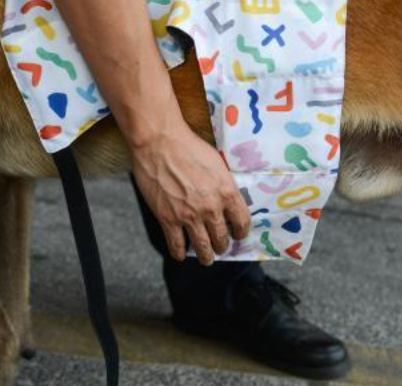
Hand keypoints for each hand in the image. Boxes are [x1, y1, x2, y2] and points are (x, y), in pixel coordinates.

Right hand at [130, 120, 250, 264]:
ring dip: (206, 256)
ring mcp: (189, 216)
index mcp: (227, 192)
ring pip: (202, 247)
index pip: (242, 222)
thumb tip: (227, 198)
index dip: (241, 232)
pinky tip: (181, 254)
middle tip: (220, 247)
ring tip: (206, 258)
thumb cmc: (188, 146)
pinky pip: (177, 244)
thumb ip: (224, 184)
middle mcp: (211, 208)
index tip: (237, 235)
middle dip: (222, 245)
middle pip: (222, 238)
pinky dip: (180, 253)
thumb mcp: (217, 163)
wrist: (160, 143)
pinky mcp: (168, 219)